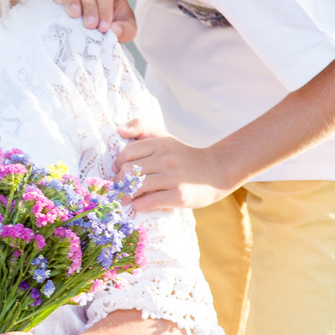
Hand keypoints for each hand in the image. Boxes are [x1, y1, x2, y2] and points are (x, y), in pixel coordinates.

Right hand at [63, 0, 135, 40]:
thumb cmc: (112, 21)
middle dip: (89, 5)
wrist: (97, 16)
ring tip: (74, 16)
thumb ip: (125, 30)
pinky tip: (60, 9)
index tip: (103, 28)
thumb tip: (114, 30)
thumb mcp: (126, 27)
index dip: (104, 9)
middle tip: (89, 25)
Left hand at [117, 119, 231, 211]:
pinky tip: (140, 205)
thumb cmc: (184, 156)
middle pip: (129, 171)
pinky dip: (139, 205)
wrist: (217, 171)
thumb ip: (142, 128)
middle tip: (119, 188)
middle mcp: (166, 159)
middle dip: (119, 182)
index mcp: (160, 144)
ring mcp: (173, 178)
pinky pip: (149, 202)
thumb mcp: (165, 138)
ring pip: (137, 187)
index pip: (127, 153)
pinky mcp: (179, 196)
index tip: (118, 172)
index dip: (118, 164)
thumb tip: (119, 130)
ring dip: (127, 195)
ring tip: (125, 198)